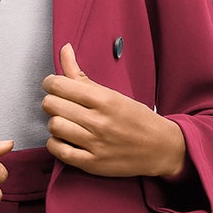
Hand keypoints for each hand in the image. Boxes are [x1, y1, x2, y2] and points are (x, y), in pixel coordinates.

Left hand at [40, 44, 186, 178]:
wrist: (161, 148)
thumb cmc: (136, 118)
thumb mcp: (112, 93)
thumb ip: (81, 74)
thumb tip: (64, 49)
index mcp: (104, 99)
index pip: (59, 85)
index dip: (51, 83)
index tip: (55, 86)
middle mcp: (99, 121)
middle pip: (52, 105)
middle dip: (52, 102)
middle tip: (61, 105)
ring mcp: (95, 143)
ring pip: (54, 126)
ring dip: (55, 123)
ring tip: (65, 123)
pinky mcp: (93, 163)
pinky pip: (59, 151)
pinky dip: (56, 144)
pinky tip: (64, 140)